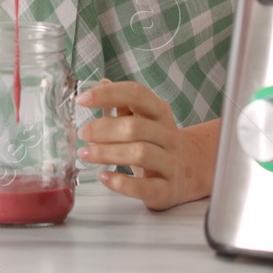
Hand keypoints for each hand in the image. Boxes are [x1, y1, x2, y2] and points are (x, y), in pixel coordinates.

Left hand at [75, 78, 218, 210]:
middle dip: (103, 129)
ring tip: (86, 153)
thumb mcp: (144, 120)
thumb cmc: (158, 143)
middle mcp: (168, 135)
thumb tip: (101, 83)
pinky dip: (120, 182)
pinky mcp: (167, 189)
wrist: (190, 171)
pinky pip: (143, 186)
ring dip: (107, 153)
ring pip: (139, 153)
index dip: (108, 94)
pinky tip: (103, 176)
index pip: (136, 94)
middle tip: (83, 134)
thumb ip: (123, 104)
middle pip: (135, 127)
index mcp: (159, 112)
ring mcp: (171, 162)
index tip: (82, 99)